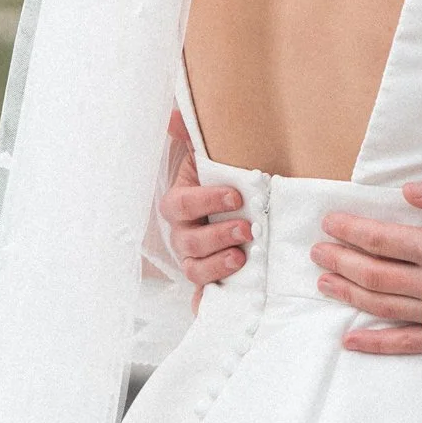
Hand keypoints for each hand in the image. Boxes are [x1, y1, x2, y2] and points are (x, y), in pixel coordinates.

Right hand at [159, 111, 250, 306]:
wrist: (240, 204)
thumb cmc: (222, 179)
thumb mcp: (209, 155)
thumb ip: (192, 135)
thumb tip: (174, 115)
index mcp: (180, 202)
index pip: (181, 204)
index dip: (205, 200)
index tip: (236, 196)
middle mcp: (183, 233)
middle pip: (187, 242)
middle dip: (216, 237)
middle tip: (247, 231)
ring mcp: (195, 258)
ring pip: (194, 269)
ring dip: (216, 266)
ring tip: (242, 258)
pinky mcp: (209, 279)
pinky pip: (202, 296)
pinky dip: (206, 304)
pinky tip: (215, 307)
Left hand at [314, 172, 421, 355]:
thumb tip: (406, 191)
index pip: (383, 239)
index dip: (353, 230)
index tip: (329, 222)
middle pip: (375, 274)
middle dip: (342, 261)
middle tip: (316, 251)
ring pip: (383, 307)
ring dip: (350, 296)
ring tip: (324, 283)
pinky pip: (408, 344)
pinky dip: (376, 344)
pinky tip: (351, 341)